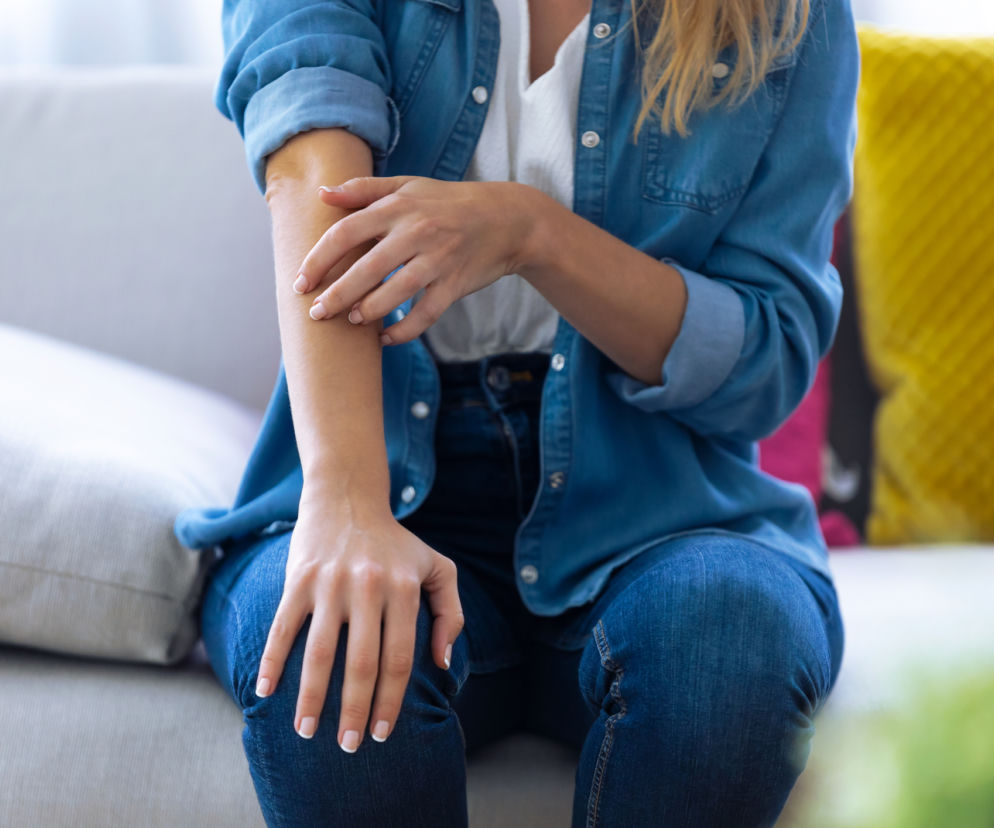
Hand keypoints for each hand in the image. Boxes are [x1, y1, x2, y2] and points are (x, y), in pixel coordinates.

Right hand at [254, 492, 464, 752]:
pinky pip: (284, 628)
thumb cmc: (396, 543)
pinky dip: (273, 662)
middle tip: (347, 746)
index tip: (382, 733)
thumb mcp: (438, 568)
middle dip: (354, 711)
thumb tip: (440, 662)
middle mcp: (368, 587)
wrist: (348, 498)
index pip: (399, 658)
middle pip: (361, 663)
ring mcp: (331, 583)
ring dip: (311, 698)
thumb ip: (450, 613)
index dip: (391, 702)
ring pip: (320, 652)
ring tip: (306, 732)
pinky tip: (266, 693)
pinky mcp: (299, 579)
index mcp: (403, 589)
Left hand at [292, 176, 538, 344]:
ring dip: (368, 312)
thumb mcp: (409, 186)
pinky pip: (426, 314)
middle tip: (316, 314)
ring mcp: (438, 259)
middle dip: (336, 294)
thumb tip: (322, 195)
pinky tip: (385, 338)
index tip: (301, 282)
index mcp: (398, 206)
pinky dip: (404, 330)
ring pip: (396, 292)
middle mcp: (417, 232)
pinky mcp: (455, 284)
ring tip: (351, 321)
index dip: (319, 259)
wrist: (507, 220)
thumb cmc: (449, 202)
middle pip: (366, 268)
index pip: (347, 232)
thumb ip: (365, 190)